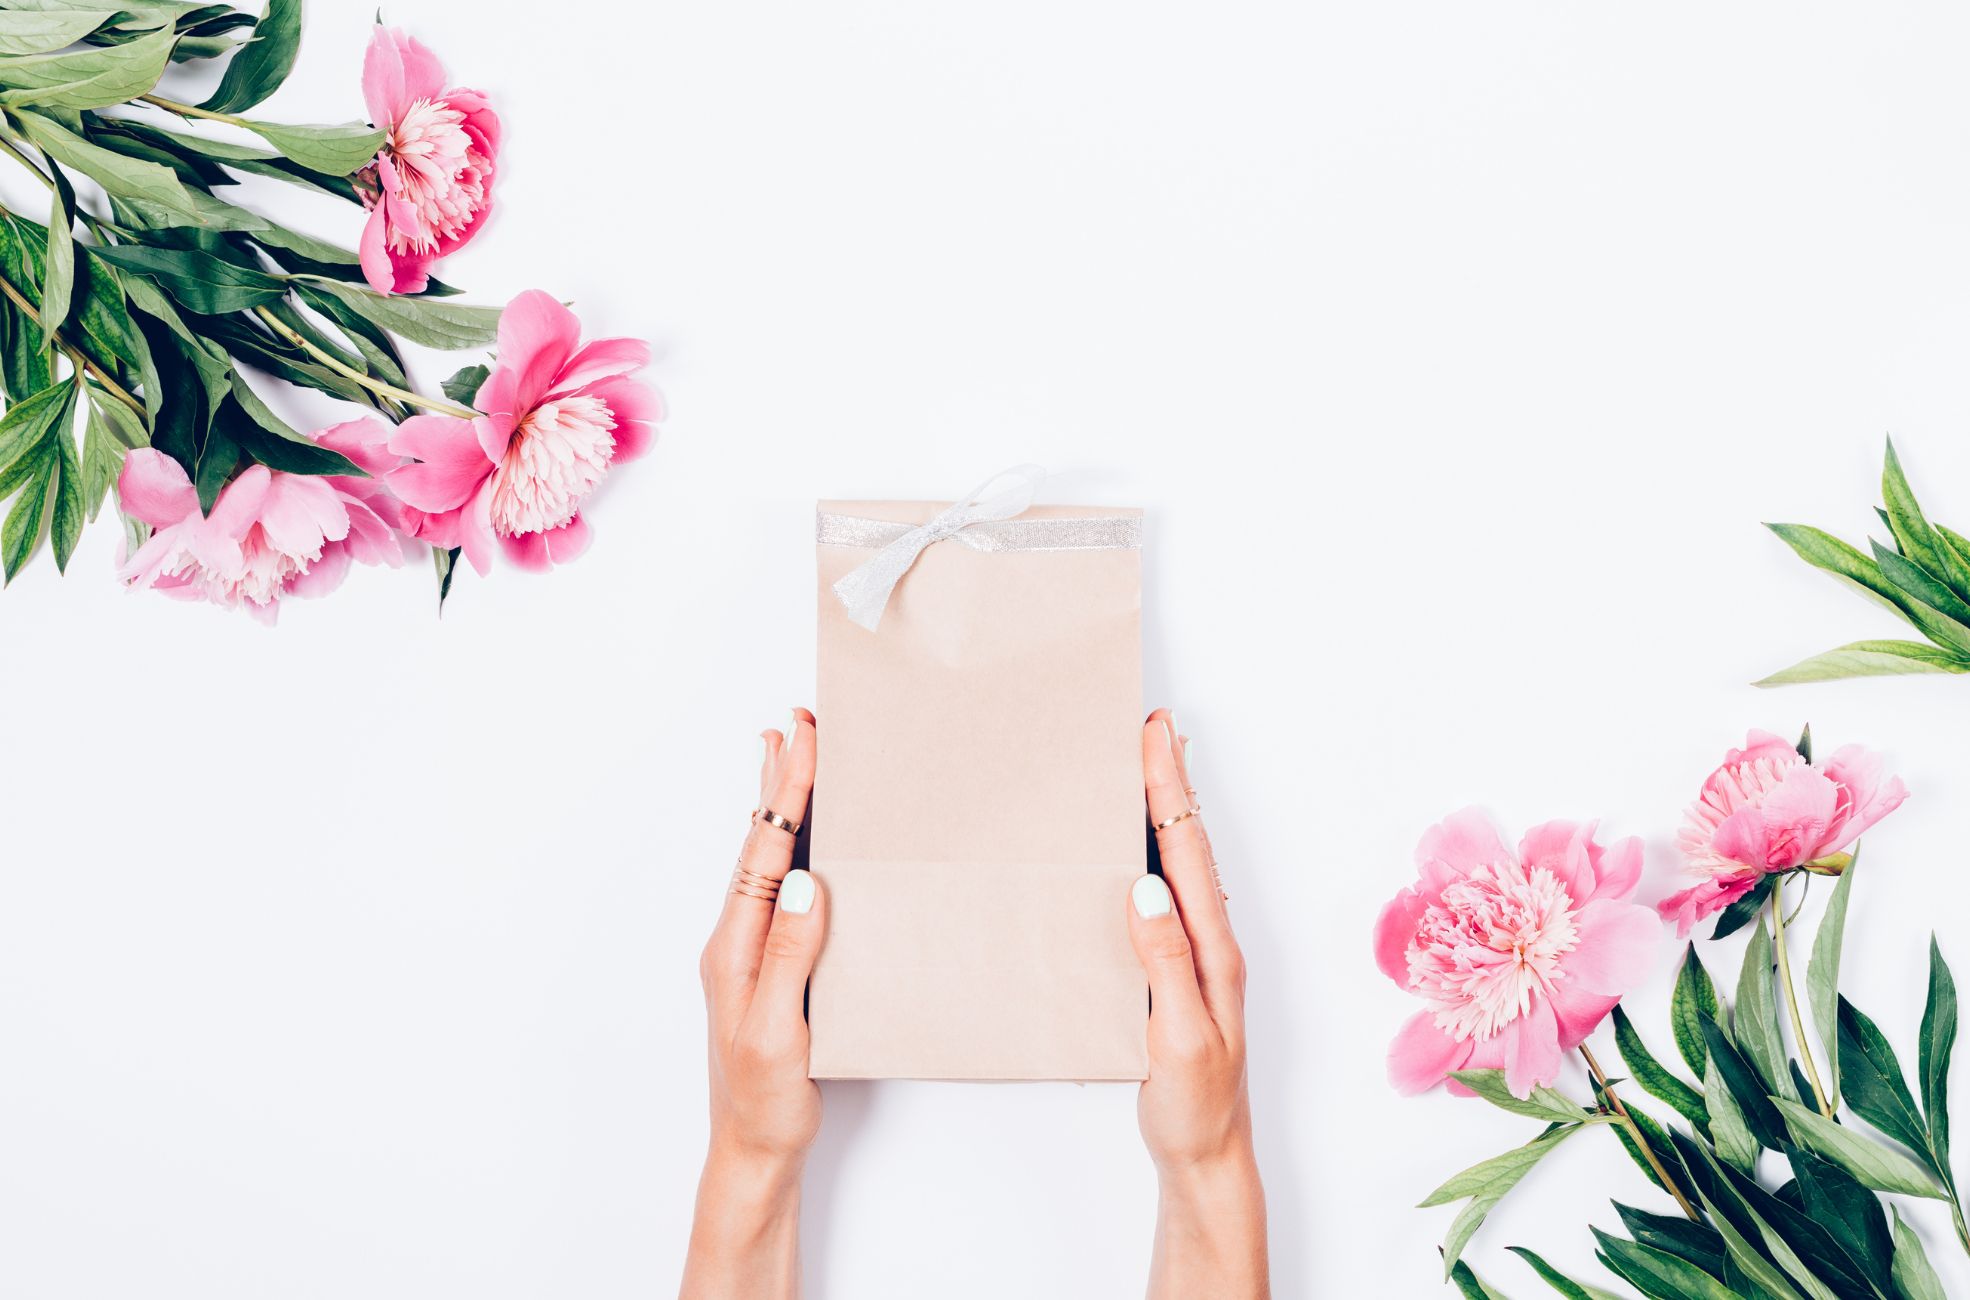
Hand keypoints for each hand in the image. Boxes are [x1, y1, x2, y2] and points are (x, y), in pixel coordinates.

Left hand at [681, 709, 822, 1299]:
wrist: (752, 1152)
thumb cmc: (764, 1100)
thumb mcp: (777, 1030)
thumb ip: (790, 955)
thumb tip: (804, 880)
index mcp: (735, 946)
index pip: (764, 853)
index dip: (786, 793)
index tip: (803, 738)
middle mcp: (737, 939)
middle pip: (760, 842)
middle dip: (779, 779)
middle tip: (794, 722)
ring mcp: (751, 951)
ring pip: (768, 859)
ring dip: (780, 805)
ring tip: (785, 754)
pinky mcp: (772, 966)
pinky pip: (779, 888)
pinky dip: (790, 846)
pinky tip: (800, 838)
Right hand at [1127, 709, 1268, 1297]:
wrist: (1207, 1156)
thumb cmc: (1195, 1105)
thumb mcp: (1180, 1037)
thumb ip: (1166, 964)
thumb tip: (1146, 890)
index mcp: (1214, 951)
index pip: (1188, 854)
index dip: (1170, 792)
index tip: (1154, 738)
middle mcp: (1210, 943)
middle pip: (1189, 845)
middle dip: (1170, 782)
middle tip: (1153, 728)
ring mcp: (1195, 956)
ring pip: (1179, 866)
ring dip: (1164, 813)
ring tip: (1146, 766)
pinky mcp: (1176, 972)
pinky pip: (1165, 896)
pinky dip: (1152, 856)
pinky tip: (1134, 849)